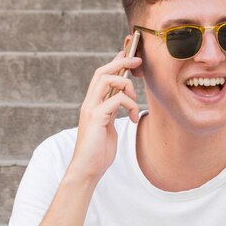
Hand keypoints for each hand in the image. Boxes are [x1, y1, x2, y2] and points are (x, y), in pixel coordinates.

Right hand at [68, 51, 141, 182]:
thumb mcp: (108, 127)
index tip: (130, 57)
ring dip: (126, 84)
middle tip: (138, 60)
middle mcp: (89, 103)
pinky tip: (133, 119)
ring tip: (135, 100)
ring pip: (107, 80)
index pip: (101, 76)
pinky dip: (130, 105)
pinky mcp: (96, 118)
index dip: (115, 63)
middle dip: (121, 62)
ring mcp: (91, 109)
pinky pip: (116, 100)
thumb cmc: (98, 152)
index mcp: (92, 104)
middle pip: (102, 71)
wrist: (88, 169)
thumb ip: (112, 112)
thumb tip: (121, 100)